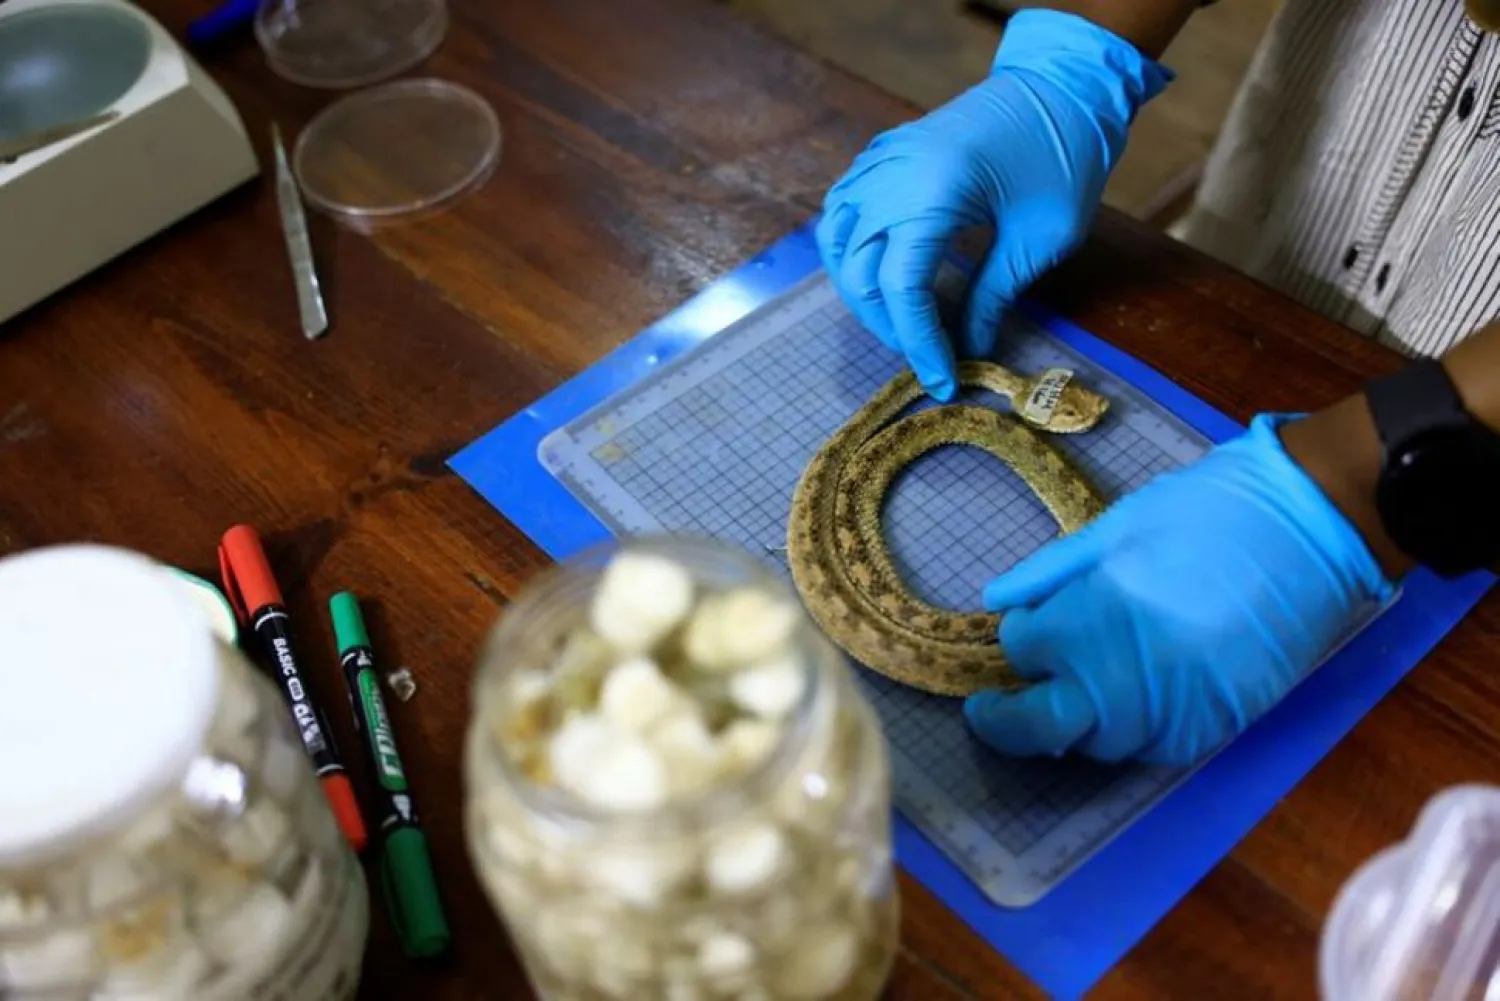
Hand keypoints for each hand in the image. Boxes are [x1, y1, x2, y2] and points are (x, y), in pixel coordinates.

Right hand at [815, 10, 1169, 399]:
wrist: (1061, 87)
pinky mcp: (881, 156)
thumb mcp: (1039, 240)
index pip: (902, 288)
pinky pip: (842, 212)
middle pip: (860, 273)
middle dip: (890, 326)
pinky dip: (850, 251)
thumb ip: (994, 295)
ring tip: (901, 321)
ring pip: (838, 245)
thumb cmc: (1064, 160)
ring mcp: (879, 162)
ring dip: (862, 293)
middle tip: (929, 357)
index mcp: (933, 193)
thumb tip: (969, 349)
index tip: (943, 381)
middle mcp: (891, 177)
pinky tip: (879, 273)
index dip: (919, 343)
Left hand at [963, 415, 1397, 766]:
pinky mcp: (1215, 728)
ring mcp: (1173, 713)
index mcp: (1094, 619)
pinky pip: (1150, 749)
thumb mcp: (1117, 524)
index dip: (1019, 637)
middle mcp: (1125, 679)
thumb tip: (996, 600)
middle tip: (992, 708)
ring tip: (1069, 694)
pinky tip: (1125, 702)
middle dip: (1009, 720)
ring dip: (1071, 725)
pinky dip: (1127, 732)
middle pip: (1043, 725)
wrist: (1311, 527)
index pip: (1025, 652)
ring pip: (1095, 745)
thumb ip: (1052, 571)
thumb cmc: (1209, 512)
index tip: (1025, 626)